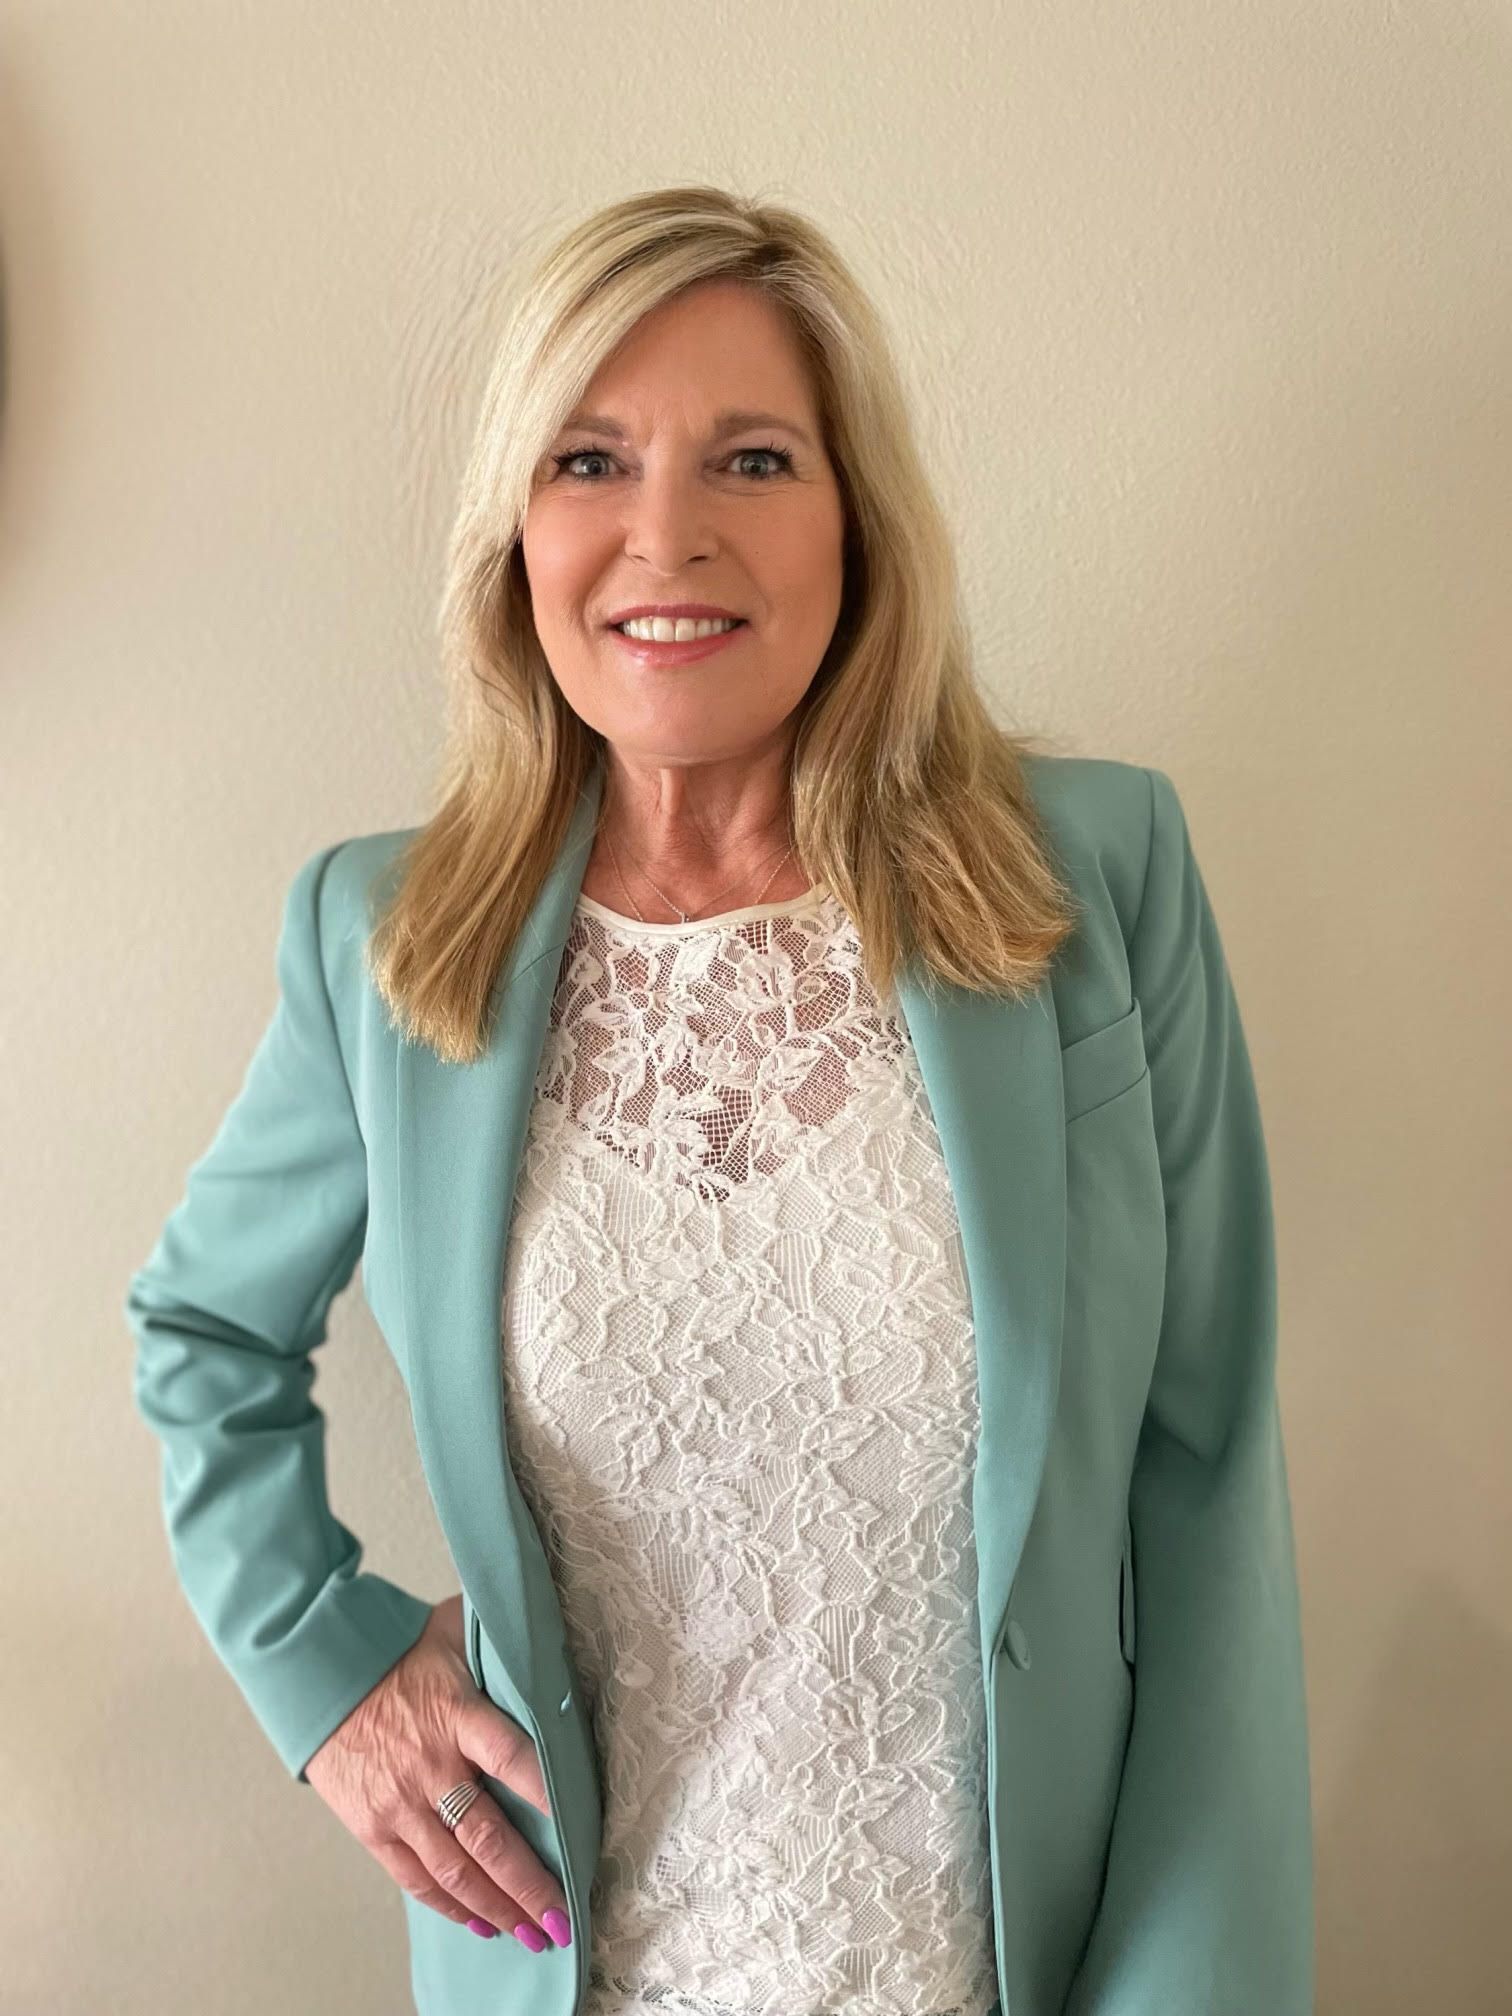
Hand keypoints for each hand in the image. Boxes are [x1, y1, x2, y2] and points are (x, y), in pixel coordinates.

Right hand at [304, 1593, 571, 1951]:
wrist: (319, 1672)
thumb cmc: (399, 1648)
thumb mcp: (455, 1630)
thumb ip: (501, 1639)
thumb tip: (546, 1628)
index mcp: (459, 1715)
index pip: (515, 1760)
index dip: (550, 1797)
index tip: (583, 1831)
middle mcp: (432, 1766)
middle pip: (490, 1838)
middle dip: (531, 1885)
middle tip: (564, 1917)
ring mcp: (400, 1803)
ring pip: (457, 1871)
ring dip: (499, 1907)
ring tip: (533, 1932)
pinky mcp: (373, 1827)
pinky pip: (417, 1878)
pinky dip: (451, 1906)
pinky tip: (481, 1921)